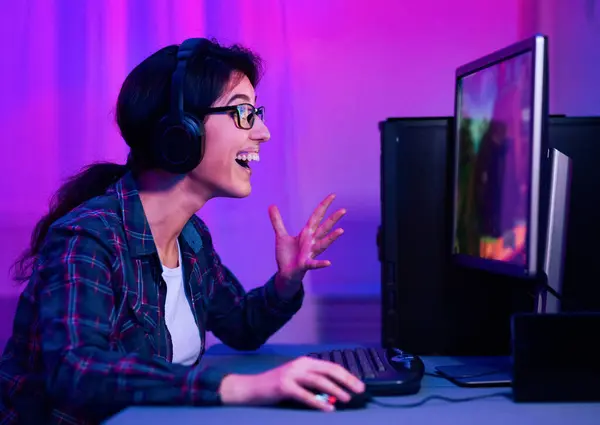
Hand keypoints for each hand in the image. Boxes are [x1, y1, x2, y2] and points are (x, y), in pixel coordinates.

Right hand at [218, 356, 364, 410]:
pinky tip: (327, 409)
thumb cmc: (275, 387)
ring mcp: (291, 374)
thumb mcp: (296, 381)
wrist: (250, 388)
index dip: (347, 375)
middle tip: (359, 390)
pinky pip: (305, 395)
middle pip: (329, 370)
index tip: (359, 385)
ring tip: (346, 399)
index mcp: (305, 362)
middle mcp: (299, 365)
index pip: (331, 366)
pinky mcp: (283, 386)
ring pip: (319, 380)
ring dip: (335, 390)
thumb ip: (313, 385)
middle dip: (347, 380)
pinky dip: (318, 402)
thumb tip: (334, 394)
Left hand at [268, 194, 345, 286]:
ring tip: (341, 230)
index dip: (324, 205)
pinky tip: (328, 263)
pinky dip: (321, 264)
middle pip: (324, 228)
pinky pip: (314, 263)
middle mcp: (311, 242)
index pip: (317, 216)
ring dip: (332, 238)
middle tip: (344, 210)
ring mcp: (310, 253)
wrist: (286, 273)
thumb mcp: (281, 236)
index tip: (333, 195)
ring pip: (323, 244)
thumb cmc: (287, 255)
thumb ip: (277, 221)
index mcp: (306, 233)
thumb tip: (272, 205)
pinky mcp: (305, 264)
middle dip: (333, 219)